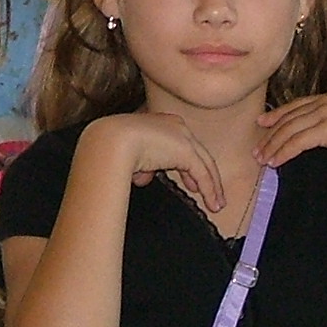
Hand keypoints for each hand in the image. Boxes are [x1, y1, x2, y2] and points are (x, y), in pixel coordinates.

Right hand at [86, 112, 225, 212]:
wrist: (110, 140)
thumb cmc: (111, 146)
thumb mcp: (130, 157)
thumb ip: (141, 165)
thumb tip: (142, 176)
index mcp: (160, 123)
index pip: (180, 145)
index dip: (188, 165)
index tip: (191, 182)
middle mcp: (175, 126)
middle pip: (198, 153)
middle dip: (204, 175)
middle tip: (209, 193)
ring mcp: (182, 137)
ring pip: (204, 164)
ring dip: (211, 185)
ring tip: (215, 203)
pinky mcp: (186, 151)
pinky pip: (202, 173)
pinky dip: (209, 190)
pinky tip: (212, 202)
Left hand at [255, 92, 326, 167]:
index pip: (300, 105)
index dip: (280, 114)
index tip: (265, 122)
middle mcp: (326, 103)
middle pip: (289, 117)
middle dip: (271, 132)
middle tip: (256, 146)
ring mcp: (325, 115)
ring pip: (289, 130)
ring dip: (273, 145)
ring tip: (261, 159)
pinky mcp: (326, 130)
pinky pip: (297, 142)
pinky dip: (283, 152)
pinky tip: (274, 162)